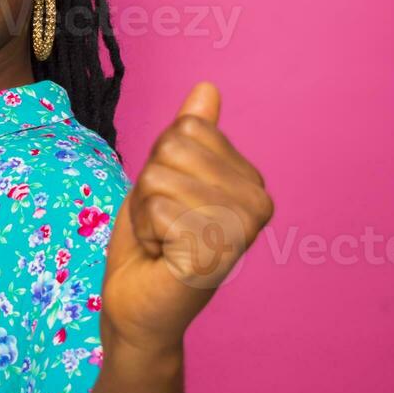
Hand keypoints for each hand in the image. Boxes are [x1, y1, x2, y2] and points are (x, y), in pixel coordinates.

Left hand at [100, 82, 273, 358]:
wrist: (136, 305)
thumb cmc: (152, 241)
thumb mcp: (166, 176)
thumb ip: (190, 135)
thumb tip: (207, 87)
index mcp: (251, 182)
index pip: (188, 128)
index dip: (161, 162)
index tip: (171, 200)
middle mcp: (257, 204)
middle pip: (173, 148)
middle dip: (149, 185)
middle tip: (162, 224)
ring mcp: (240, 231)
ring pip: (160, 177)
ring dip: (144, 210)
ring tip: (161, 240)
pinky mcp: (214, 253)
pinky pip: (156, 207)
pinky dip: (144, 230)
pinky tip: (161, 255)